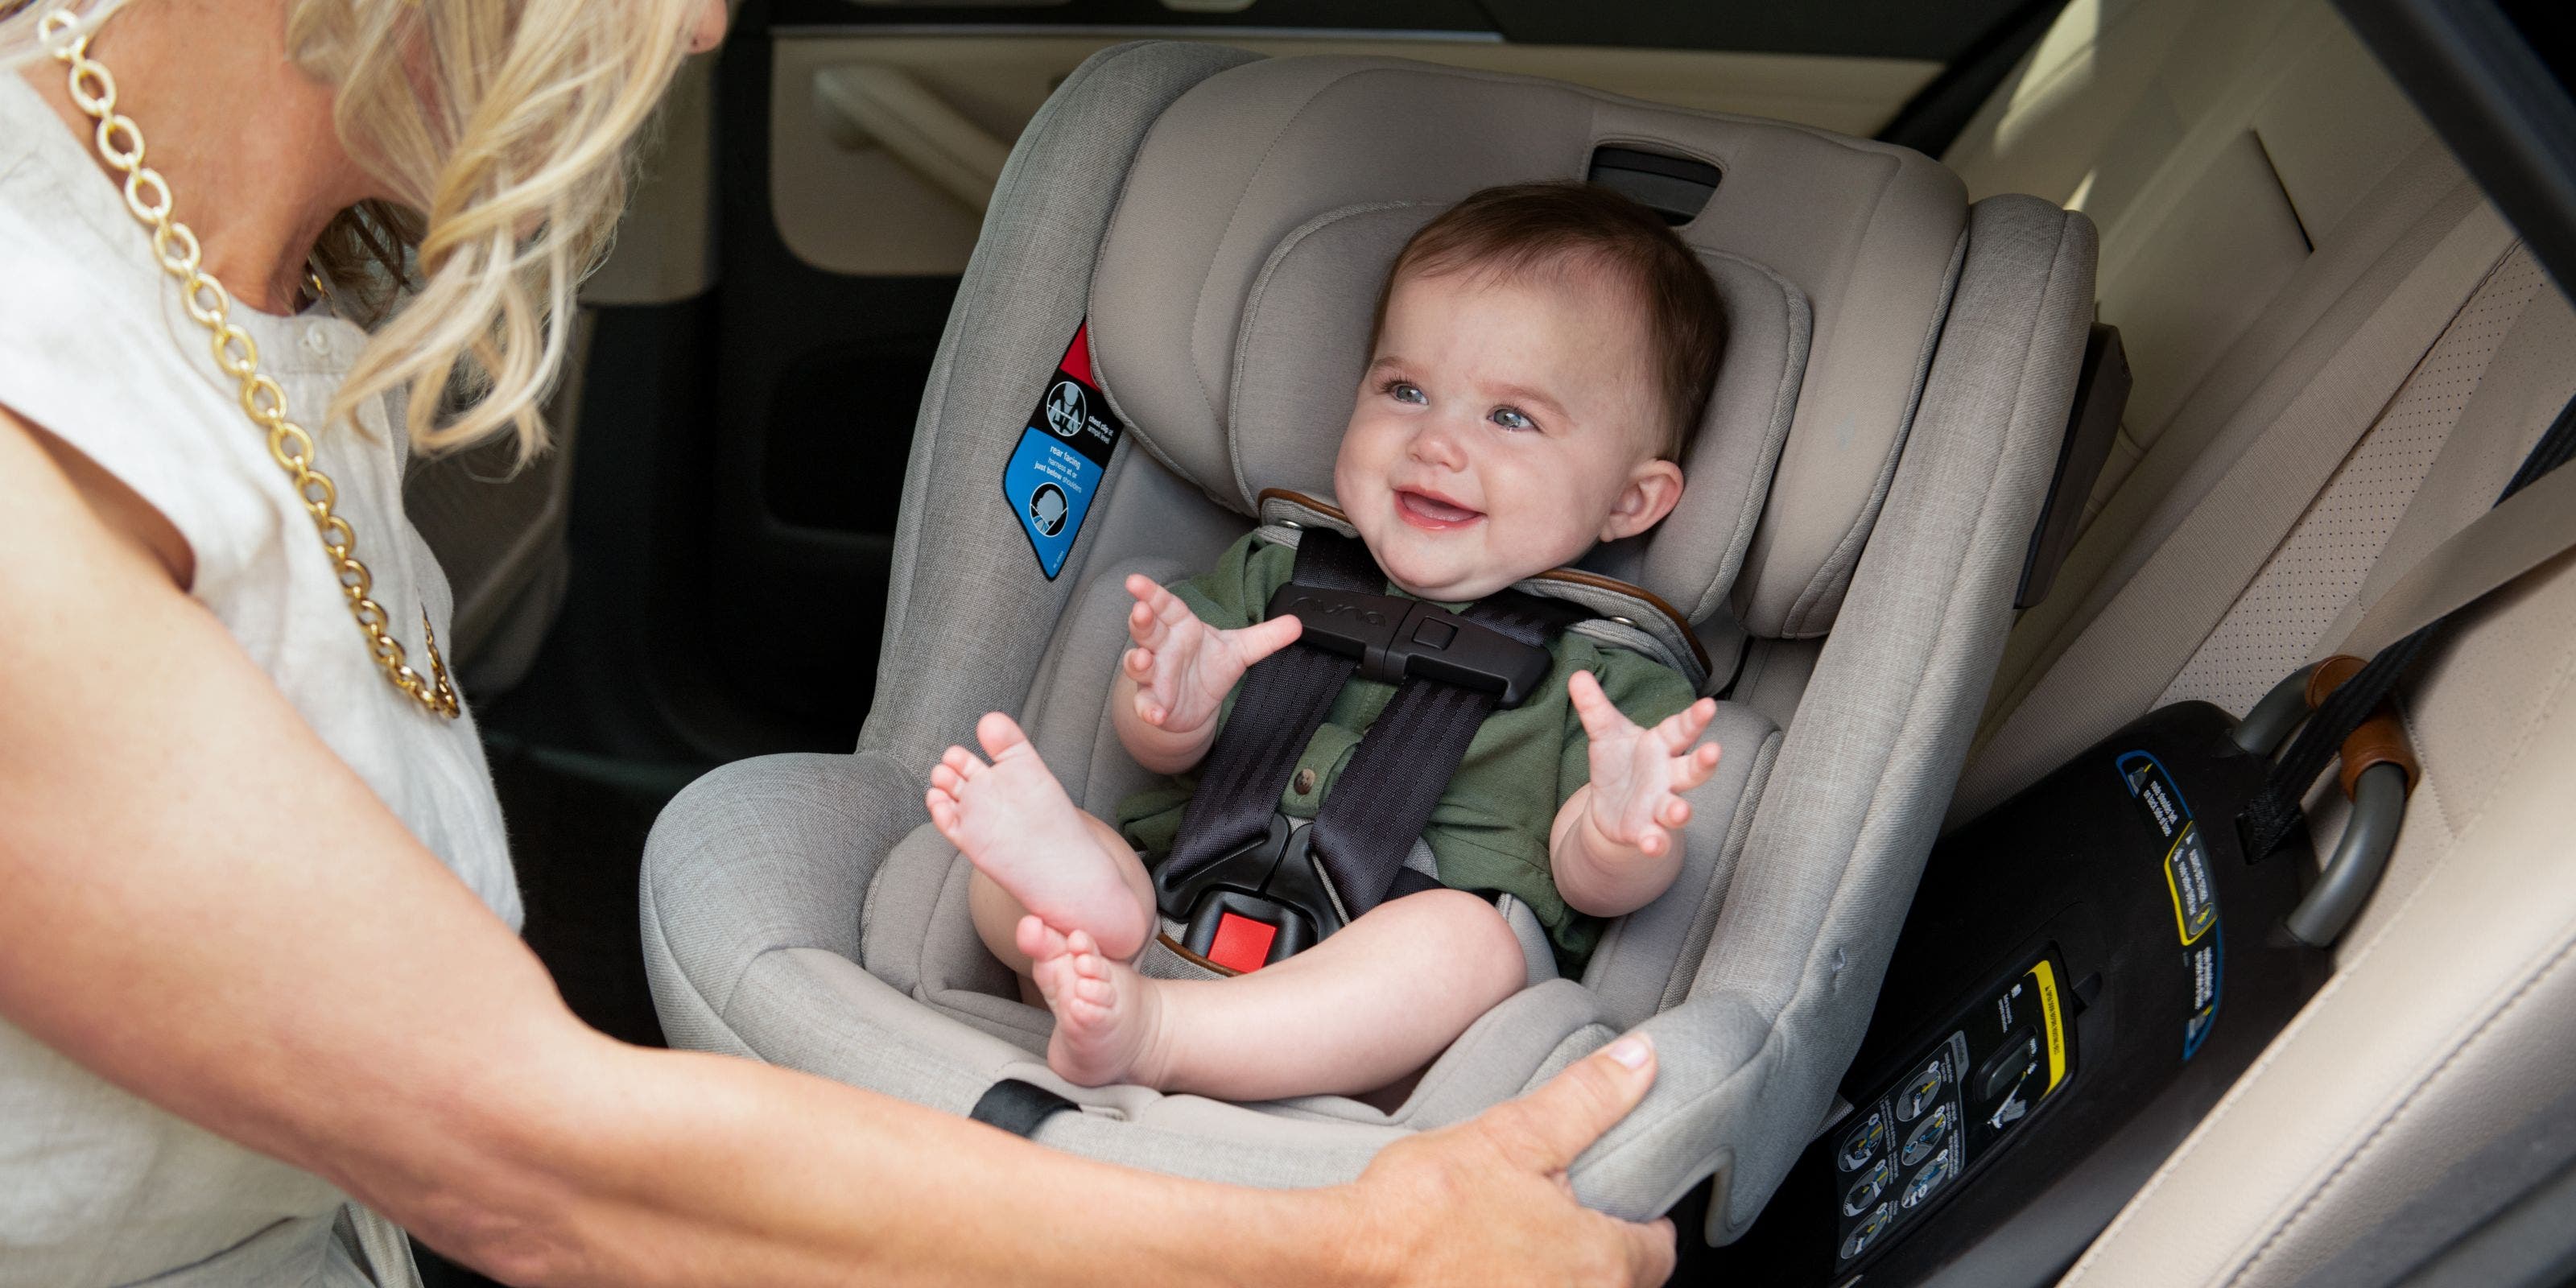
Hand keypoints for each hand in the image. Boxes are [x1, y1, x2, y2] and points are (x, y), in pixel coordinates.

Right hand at [1120, 573, 1301, 735]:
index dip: (1151, 592)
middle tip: (1140, 610)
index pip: (1165, 605)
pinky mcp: (1153, 702)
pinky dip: (1148, 710)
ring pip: (1138, 664)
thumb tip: (1298, 623)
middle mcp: (1162, 648)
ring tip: (1143, 660)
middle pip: (1146, 630)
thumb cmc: (1207, 668)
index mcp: (1181, 628)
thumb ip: (1266, 637)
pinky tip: (1156, 713)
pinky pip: (1145, 705)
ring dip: (1138, 661)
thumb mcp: (1239, 650)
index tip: (1136, 582)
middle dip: (1141, 620)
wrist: (1196, 706)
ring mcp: (1154, 675)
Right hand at [1341, 1033, 1676, 1286]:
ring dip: (1553, 1275)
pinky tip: (1486, 1272)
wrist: (1349, 1258)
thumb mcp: (1512, 1135)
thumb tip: (1642, 1059)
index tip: (1617, 1202)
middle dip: (1594, 1250)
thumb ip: (1588, 1099)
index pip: (1658, 1253)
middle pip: (1616, 1281)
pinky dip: (1517, 1287)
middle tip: (1555, 1215)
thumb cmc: (1425, 1204)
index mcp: (1599, 1266)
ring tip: (1515, 1245)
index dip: (1641, 1220)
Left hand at [1572, 672, 1720, 860]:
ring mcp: (1658, 806)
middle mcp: (1667, 776)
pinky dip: (1655, 843)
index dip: (1695, 718)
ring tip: (1680, 811)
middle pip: (1692, 770)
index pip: (1682, 729)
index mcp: (1661, 746)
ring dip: (1679, 811)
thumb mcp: (1605, 733)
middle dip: (1704, 762)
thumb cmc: (1618, 763)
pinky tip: (1652, 844)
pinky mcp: (1644, 831)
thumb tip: (1576, 675)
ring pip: (1676, 808)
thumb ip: (1594, 707)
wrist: (1611, 808)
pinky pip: (1655, 838)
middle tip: (1714, 751)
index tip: (1708, 705)